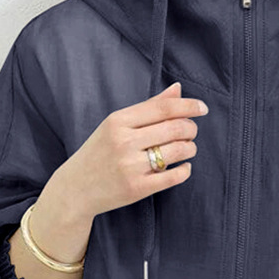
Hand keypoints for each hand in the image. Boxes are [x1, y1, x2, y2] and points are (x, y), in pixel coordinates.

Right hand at [54, 81, 206, 225]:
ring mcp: (130, 166)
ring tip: (188, 149)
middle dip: (191, 129)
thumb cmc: (99, 152)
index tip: (203, 108)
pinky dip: (185, 170)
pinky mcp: (137, 188)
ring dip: (190, 148)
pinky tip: (184, 167)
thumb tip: (178, 89)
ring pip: (177, 151)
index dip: (188, 106)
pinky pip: (173, 177)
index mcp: (118, 121)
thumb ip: (148, 107)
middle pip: (174, 128)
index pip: (163, 108)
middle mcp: (124, 142)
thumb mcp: (116, 125)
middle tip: (192, 132)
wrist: (76, 188)